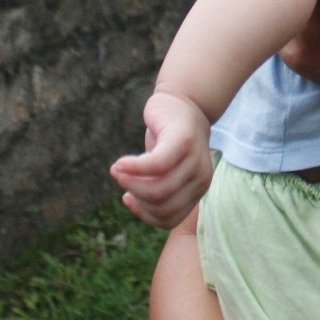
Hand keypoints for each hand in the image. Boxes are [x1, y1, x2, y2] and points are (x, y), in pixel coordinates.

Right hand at [109, 91, 212, 227]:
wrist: (184, 100)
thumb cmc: (169, 139)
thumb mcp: (165, 169)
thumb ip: (156, 189)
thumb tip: (132, 201)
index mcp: (197, 189)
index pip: (168, 219)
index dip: (143, 214)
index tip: (128, 197)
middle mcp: (201, 178)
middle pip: (162, 207)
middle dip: (135, 197)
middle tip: (120, 178)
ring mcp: (195, 160)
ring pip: (158, 190)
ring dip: (130, 183)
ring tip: (118, 170)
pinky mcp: (183, 140)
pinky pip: (156, 165)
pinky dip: (133, 168)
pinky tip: (119, 164)